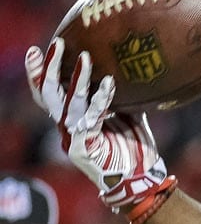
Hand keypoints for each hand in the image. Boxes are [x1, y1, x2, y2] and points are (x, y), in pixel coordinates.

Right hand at [26, 39, 174, 216]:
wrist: (140, 179)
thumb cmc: (133, 148)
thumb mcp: (128, 116)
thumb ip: (123, 97)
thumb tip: (131, 72)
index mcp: (73, 119)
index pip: (49, 93)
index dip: (39, 73)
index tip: (38, 50)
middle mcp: (68, 127)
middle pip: (49, 94)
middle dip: (49, 68)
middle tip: (55, 44)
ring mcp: (74, 138)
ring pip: (70, 103)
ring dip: (78, 79)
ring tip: (85, 57)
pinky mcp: (85, 147)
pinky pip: (92, 118)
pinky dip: (101, 99)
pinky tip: (110, 83)